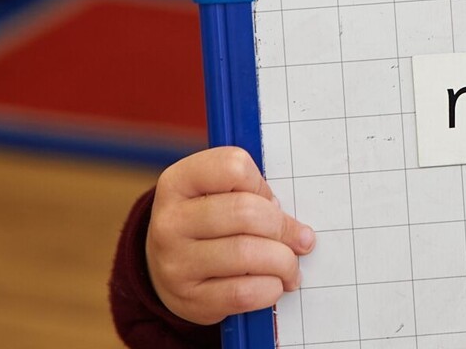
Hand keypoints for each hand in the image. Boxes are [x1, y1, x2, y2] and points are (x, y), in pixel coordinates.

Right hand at [146, 147, 314, 325]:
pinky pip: (243, 293)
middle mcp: (169, 222)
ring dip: (283, 262)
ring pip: (247, 254)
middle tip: (300, 239)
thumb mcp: (214, 196)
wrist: (165, 271)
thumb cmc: (206, 225)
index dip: (261, 184)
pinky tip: (274, 284)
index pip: (233, 166)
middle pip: (245, 212)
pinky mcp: (190, 300)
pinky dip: (270, 288)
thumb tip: (294, 228)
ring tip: (290, 265)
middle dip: (283, 227)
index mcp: (178, 182)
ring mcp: (176, 264)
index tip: (270, 200)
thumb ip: (249, 194)